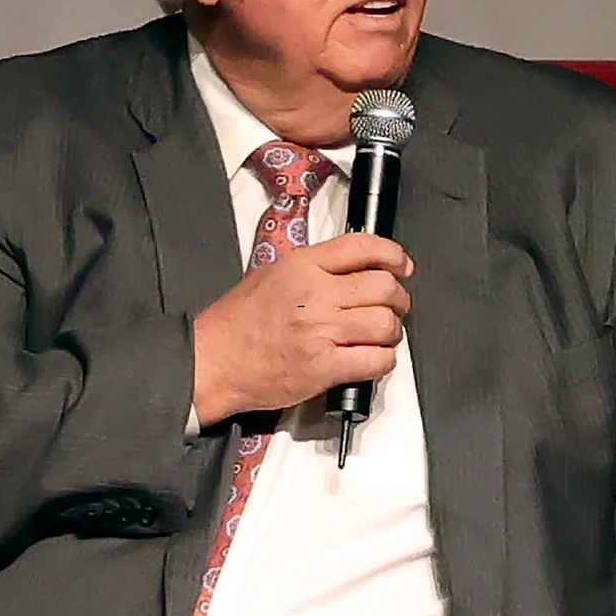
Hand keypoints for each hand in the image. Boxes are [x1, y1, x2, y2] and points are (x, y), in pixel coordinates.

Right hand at [190, 232, 413, 424]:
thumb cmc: (238, 321)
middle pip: (383, 286)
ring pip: (385, 324)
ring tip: (380, 335)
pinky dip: (383, 361)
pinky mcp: (324, 368)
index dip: (393, 255)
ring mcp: (321, 332)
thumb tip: (355, 267)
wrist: (213, 361)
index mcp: (302, 266)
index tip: (402, 265)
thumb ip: (315, 267)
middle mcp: (316, 294)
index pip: (363, 247)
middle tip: (392, 306)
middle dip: (397, 298)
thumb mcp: (273, 273)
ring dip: (391, 332)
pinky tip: (372, 359)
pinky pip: (376, 361)